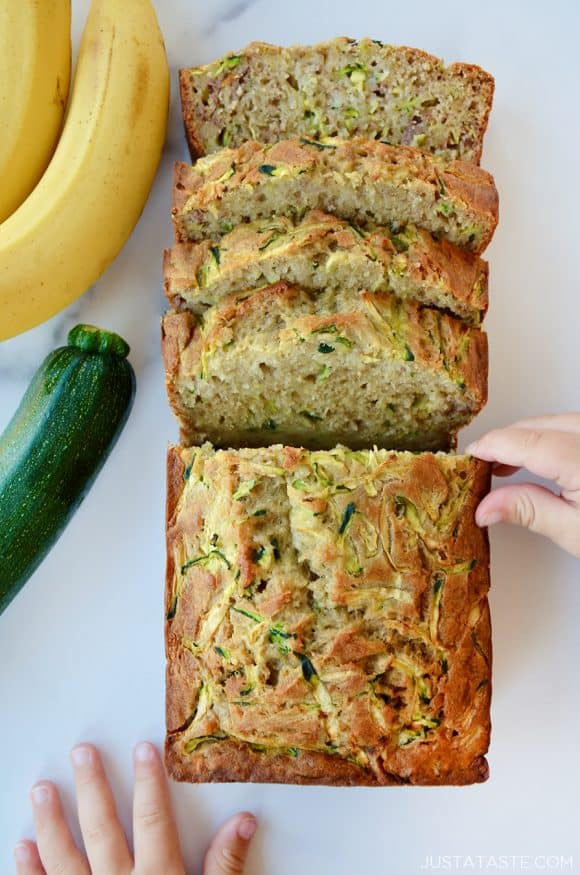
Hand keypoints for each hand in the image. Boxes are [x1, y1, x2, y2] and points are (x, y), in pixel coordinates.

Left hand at [14, 742, 255, 874]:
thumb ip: (225, 868)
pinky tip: (22, 848)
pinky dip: (30, 871)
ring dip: (51, 822)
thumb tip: (244, 821)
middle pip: (102, 828)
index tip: (143, 748)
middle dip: (91, 787)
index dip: (148, 781)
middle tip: (81, 751)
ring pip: (64, 857)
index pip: (153, 818)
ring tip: (41, 789)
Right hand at [467, 413, 579, 556]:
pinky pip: (572, 424)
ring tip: (507, 467)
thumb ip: (528, 511)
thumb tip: (485, 506)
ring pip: (554, 420)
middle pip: (536, 425)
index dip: (489, 446)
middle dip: (504, 443)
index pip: (522, 440)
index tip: (469, 458)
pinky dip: (549, 436)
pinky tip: (539, 458)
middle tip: (482, 471)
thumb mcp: (577, 534)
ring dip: (526, 438)